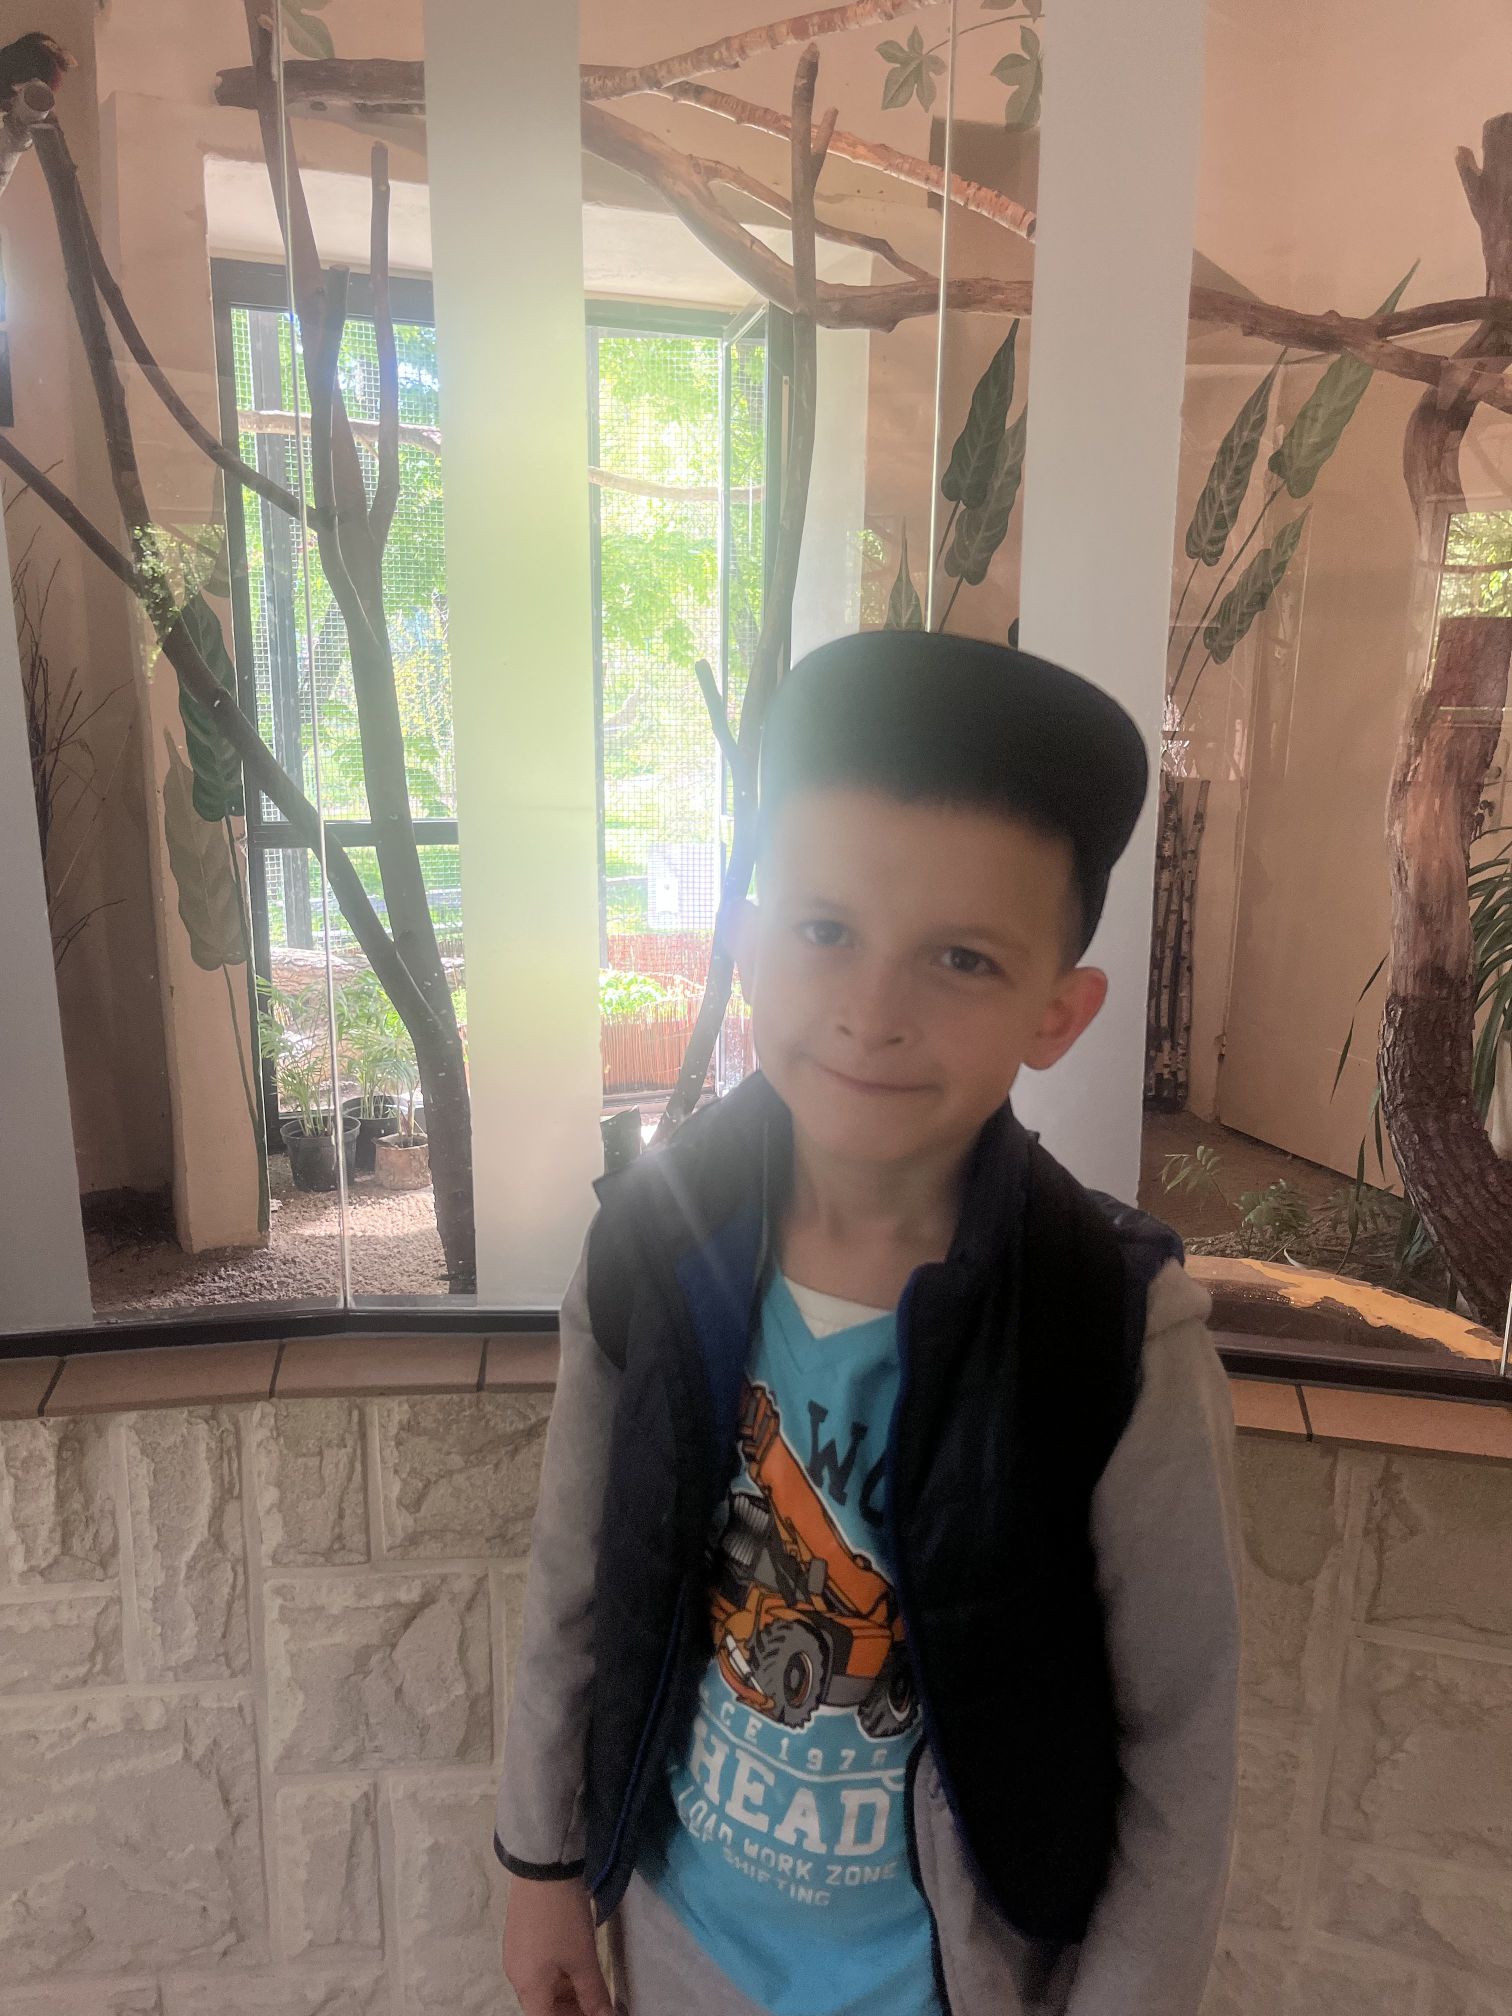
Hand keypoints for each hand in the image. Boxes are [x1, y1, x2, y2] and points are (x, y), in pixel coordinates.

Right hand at [503, 1873, 617, 2015]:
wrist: (542, 1866)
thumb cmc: (562, 1918)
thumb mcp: (583, 1958)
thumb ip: (594, 1995)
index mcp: (527, 1987)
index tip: (592, 2014)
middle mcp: (516, 1975)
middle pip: (543, 2006)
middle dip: (570, 2009)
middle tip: (598, 2003)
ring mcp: (516, 1953)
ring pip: (542, 1985)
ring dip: (566, 1991)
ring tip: (592, 1985)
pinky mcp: (521, 1935)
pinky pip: (539, 1966)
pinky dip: (558, 1973)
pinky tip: (577, 1963)